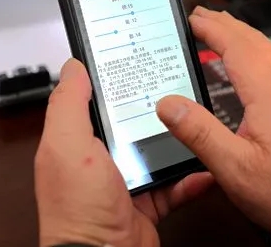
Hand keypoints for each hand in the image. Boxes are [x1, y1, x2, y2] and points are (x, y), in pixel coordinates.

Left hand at [35, 59, 212, 246]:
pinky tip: (203, 168)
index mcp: (76, 140)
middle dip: (154, 108)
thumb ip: (68, 104)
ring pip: (157, 151)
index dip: (113, 80)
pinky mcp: (147, 203)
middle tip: (177, 89)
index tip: (136, 61)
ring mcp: (124, 182)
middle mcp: (98, 159)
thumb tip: (73, 67)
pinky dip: (191, 178)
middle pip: (131, 122)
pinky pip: (174, 185)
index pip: (94, 100)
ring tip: (197, 123)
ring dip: (178, 141)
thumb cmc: (77, 209)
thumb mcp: (67, 146)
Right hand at [156, 7, 270, 246]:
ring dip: (242, 34)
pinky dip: (259, 50)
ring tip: (221, 28)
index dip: (211, 29)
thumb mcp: (236, 170)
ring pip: (269, 51)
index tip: (189, 18)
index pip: (235, 47)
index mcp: (267, 95)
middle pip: (254, 42)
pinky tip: (255, 59)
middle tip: (198, 15)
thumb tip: (166, 102)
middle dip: (224, 25)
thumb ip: (200, 134)